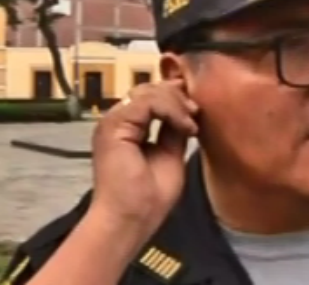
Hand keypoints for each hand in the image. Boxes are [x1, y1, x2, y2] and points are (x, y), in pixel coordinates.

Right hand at [88, 79, 198, 235]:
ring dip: (177, 104)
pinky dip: (171, 110)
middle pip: (148, 89)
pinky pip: (147, 103)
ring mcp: (113, 122)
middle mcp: (118, 121)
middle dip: (177, 96)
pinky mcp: (114, 126)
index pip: (150, 97)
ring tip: (191, 125)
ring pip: (149, 92)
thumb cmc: (149, 197)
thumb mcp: (171, 154)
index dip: (174, 96)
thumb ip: (174, 131)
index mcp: (128, 127)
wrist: (132, 218)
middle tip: (196, 112)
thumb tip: (186, 111)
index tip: (196, 109)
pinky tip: (185, 127)